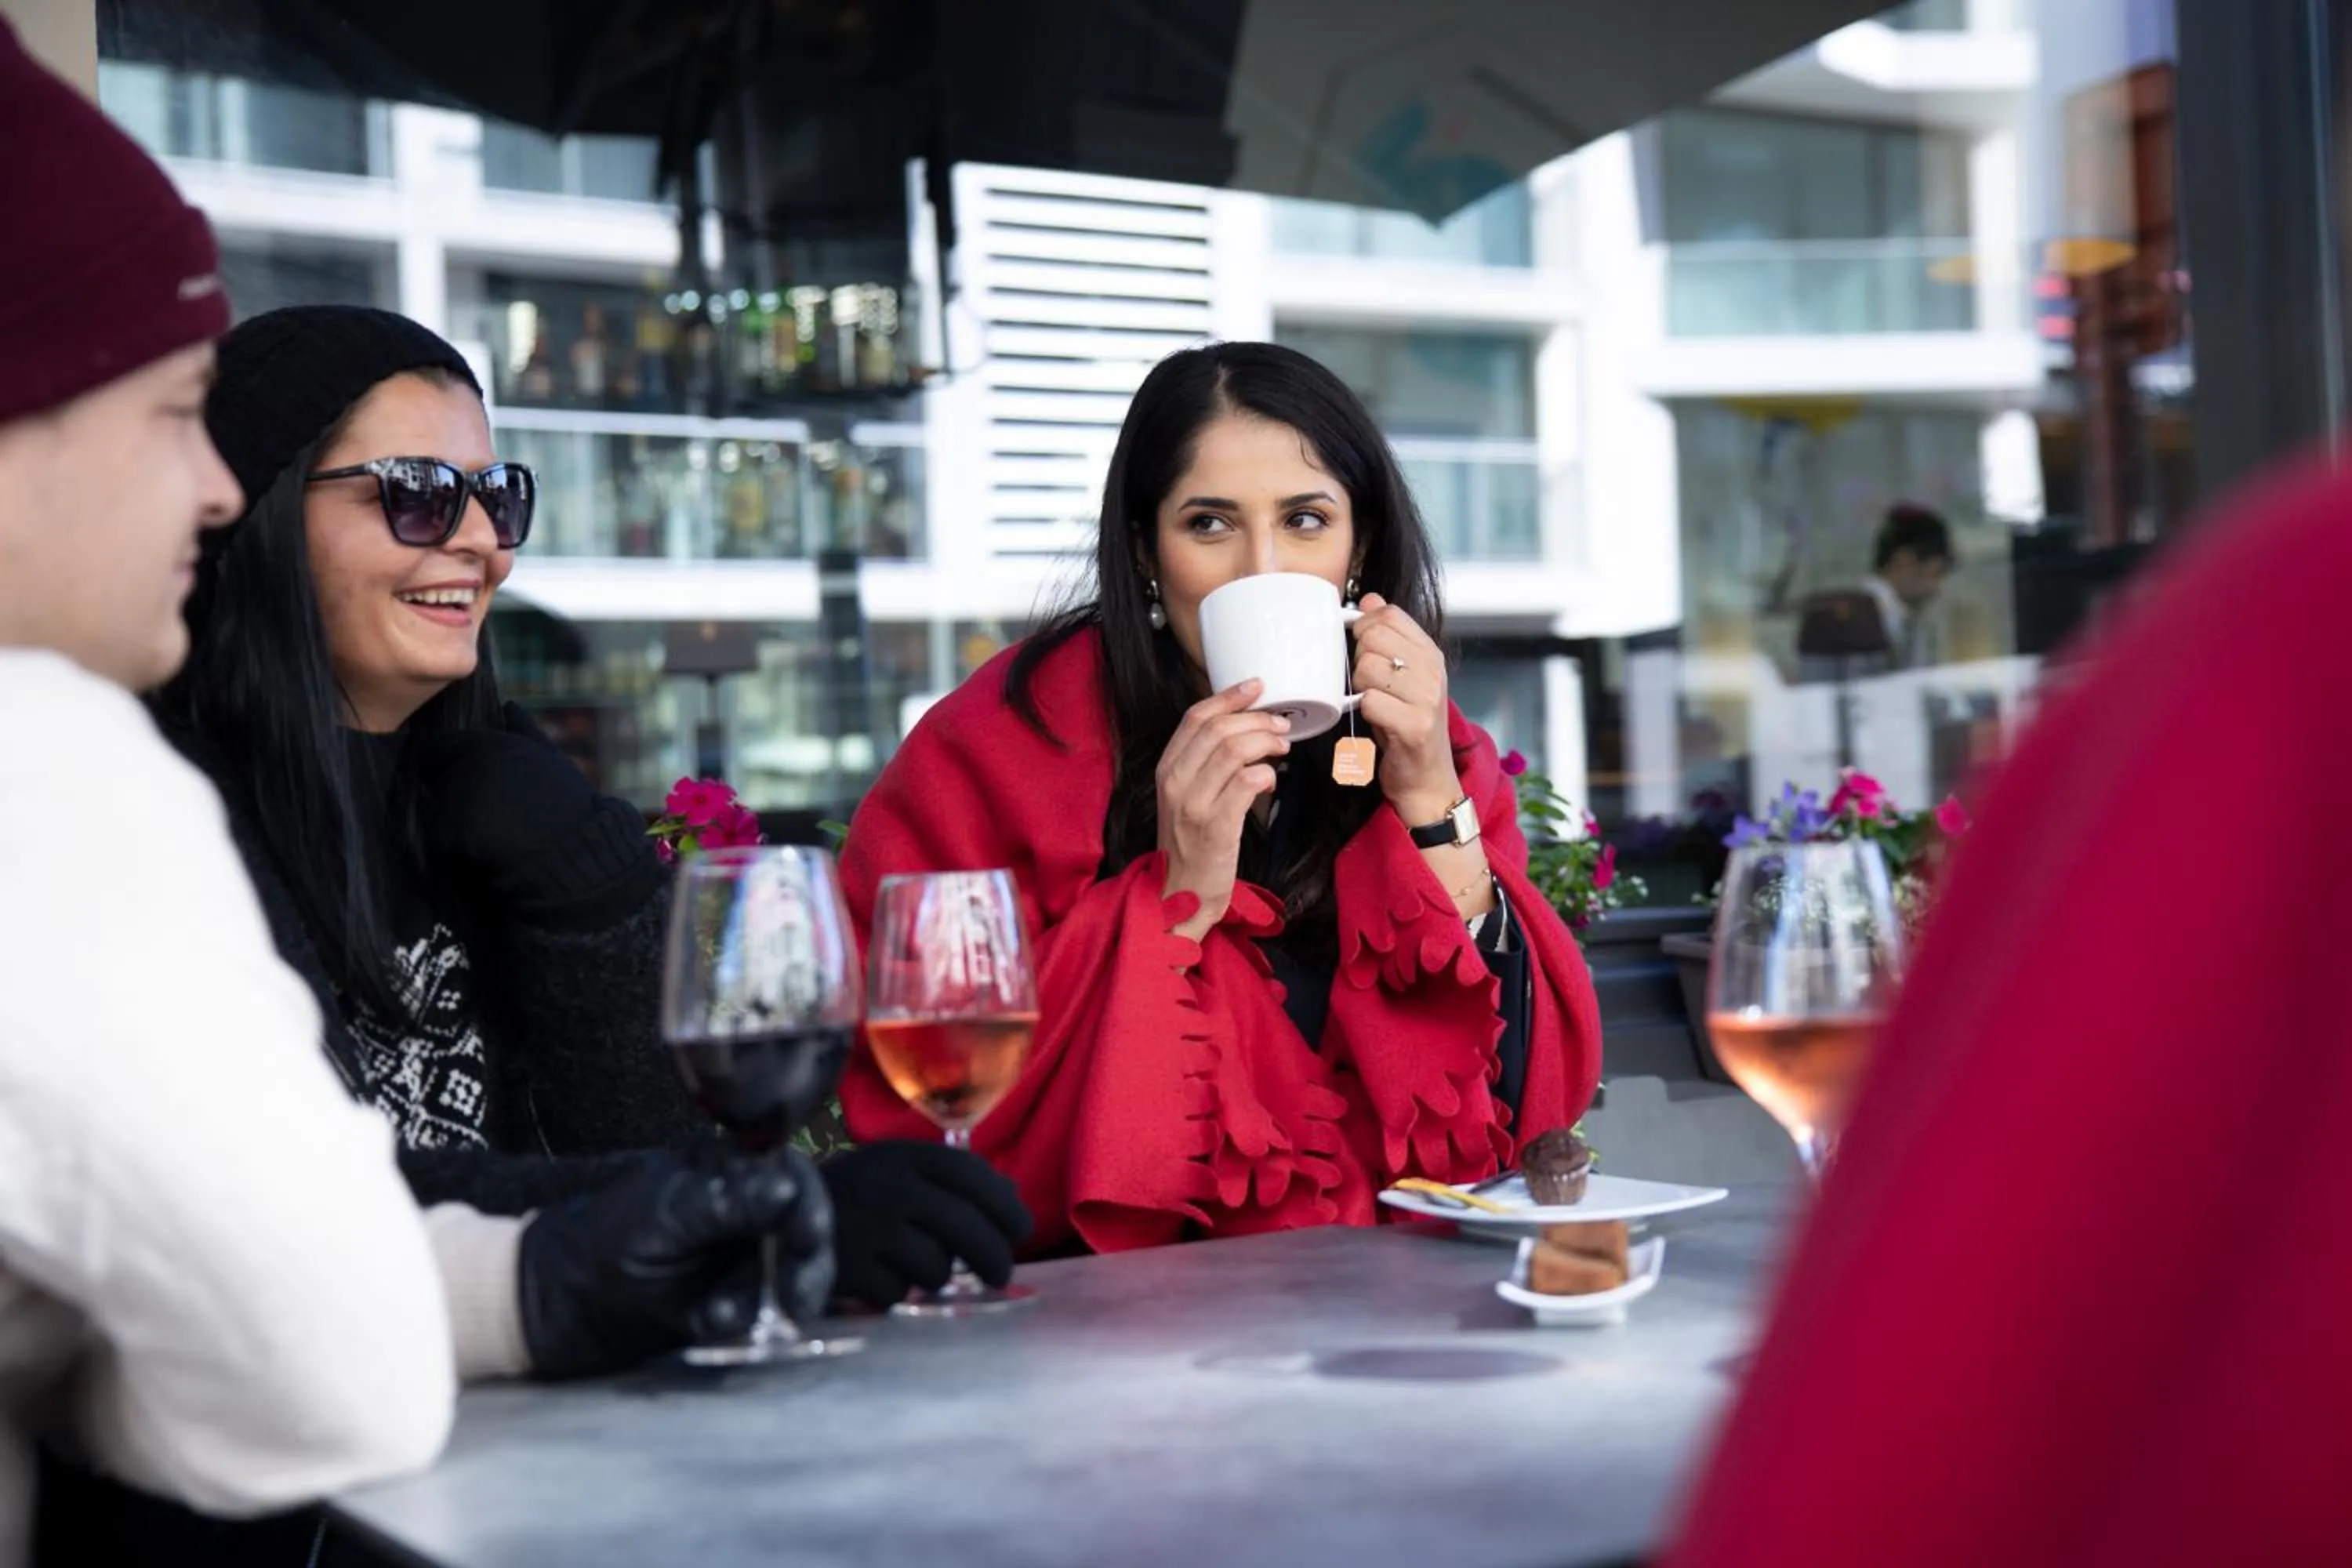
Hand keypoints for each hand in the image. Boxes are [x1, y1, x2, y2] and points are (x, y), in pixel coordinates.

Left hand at [414, 702, 655, 924]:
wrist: (576, 856)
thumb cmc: (569, 807)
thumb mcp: (552, 759)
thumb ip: (525, 731)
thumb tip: (509, 706)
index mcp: (488, 745)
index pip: (443, 747)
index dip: (454, 762)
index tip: (475, 781)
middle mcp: (467, 766)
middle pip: (438, 776)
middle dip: (454, 788)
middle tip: (488, 809)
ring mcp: (457, 800)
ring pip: (437, 806)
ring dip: (453, 816)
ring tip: (491, 830)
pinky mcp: (450, 834)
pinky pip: (440, 837)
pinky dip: (453, 844)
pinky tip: (483, 849)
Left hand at [516, 1146, 833, 1378]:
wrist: (560, 1308)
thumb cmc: (604, 1245)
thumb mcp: (664, 1217)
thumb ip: (726, 1202)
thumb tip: (788, 1184)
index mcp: (729, 1170)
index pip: (792, 1176)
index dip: (808, 1206)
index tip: (807, 1238)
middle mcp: (747, 1209)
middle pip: (805, 1229)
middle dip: (802, 1266)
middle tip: (793, 1300)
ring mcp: (745, 1256)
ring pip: (792, 1275)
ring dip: (765, 1300)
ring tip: (716, 1316)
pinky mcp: (738, 1299)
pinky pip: (765, 1310)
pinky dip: (743, 1321)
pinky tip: (705, 1322)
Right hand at [821, 1141, 1033, 1308]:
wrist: (773, 1219)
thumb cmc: (855, 1198)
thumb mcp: (896, 1172)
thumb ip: (950, 1181)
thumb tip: (1013, 1201)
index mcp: (902, 1155)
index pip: (970, 1174)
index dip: (1004, 1204)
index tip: (1022, 1230)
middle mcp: (888, 1185)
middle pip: (966, 1227)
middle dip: (993, 1256)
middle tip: (1001, 1275)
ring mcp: (867, 1227)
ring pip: (936, 1267)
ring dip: (933, 1274)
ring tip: (908, 1262)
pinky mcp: (848, 1268)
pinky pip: (899, 1292)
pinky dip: (894, 1290)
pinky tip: (874, 1274)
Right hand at [1155, 678, 1289, 938]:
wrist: (1180, 894)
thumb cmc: (1192, 845)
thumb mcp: (1187, 797)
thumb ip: (1205, 765)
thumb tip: (1245, 730)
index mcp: (1167, 769)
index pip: (1196, 717)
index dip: (1229, 696)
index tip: (1257, 686)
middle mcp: (1175, 781)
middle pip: (1218, 728)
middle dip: (1257, 720)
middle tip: (1281, 725)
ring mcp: (1193, 804)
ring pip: (1233, 750)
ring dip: (1266, 742)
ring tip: (1283, 747)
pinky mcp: (1215, 826)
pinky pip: (1246, 783)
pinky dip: (1266, 774)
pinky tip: (1272, 779)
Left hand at [1349, 593, 1461, 825]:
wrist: (1426, 780)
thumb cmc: (1407, 727)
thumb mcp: (1402, 677)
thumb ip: (1389, 637)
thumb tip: (1370, 599)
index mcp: (1430, 654)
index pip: (1389, 614)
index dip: (1365, 627)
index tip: (1363, 650)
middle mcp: (1433, 671)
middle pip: (1373, 638)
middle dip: (1359, 661)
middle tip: (1371, 687)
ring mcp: (1427, 698)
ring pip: (1367, 668)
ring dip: (1360, 690)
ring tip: (1375, 706)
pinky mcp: (1415, 725)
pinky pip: (1370, 702)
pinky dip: (1364, 713)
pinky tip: (1376, 723)